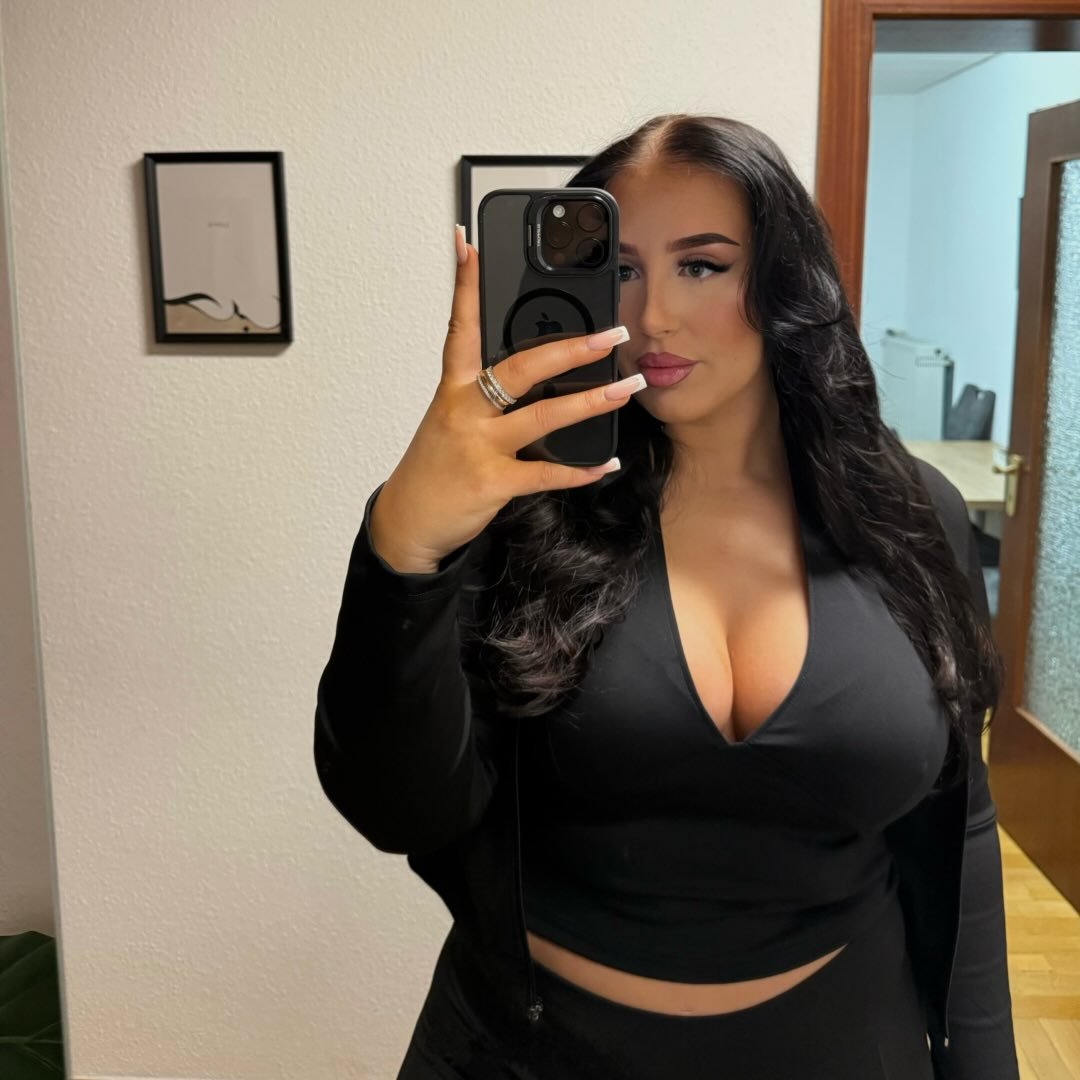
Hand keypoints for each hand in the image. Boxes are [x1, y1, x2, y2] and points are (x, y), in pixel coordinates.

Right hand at [369, 224, 644, 570]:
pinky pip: (544, 473)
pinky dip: (578, 470)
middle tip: (612, 334)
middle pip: (521, 368)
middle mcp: (464, 410)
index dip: (464, 285)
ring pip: (542, 416)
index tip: (469, 244)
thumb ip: (487, 394)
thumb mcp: (452, 419)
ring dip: (590, 401)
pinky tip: (604, 463)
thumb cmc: (434, 467)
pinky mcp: (491, 482)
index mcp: (453, 388)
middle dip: (571, 348)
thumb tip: (537, 373)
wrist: (407, 521)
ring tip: (626, 388)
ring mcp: (478, 446)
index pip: (460, 326)